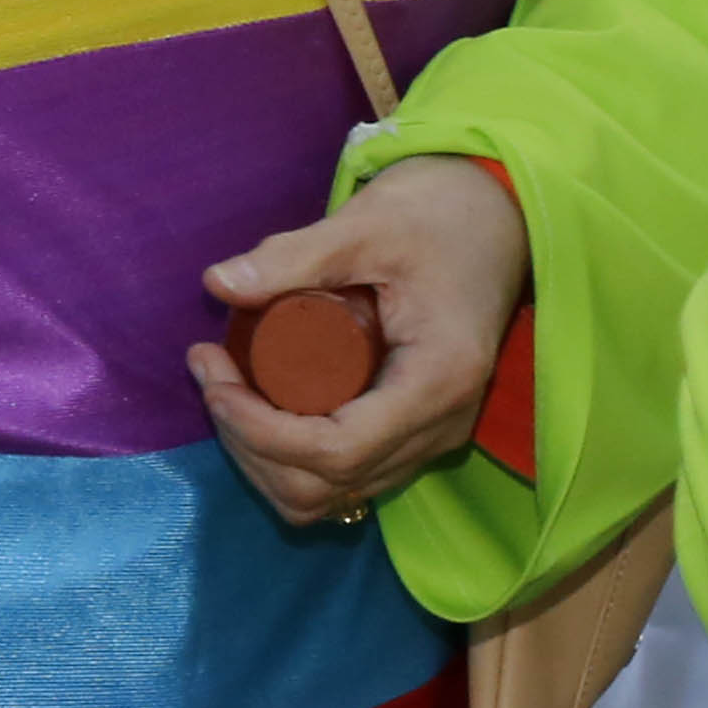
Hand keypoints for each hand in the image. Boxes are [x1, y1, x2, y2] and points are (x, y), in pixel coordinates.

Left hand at [189, 155, 529, 529]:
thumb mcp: (366, 226)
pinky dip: (288, 457)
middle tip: (210, 371)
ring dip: (263, 457)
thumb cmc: (439, 214)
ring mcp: (431, 437)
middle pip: (326, 484)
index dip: (261, 431)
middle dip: (250, 443)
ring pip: (331, 493)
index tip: (215, 377)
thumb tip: (216, 284)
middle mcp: (440, 427)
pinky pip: (345, 475)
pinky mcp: (415, 432)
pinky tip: (258, 405)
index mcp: (437, 382)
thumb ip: (296, 255)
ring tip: (225, 386)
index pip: (337, 450)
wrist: (496, 215)